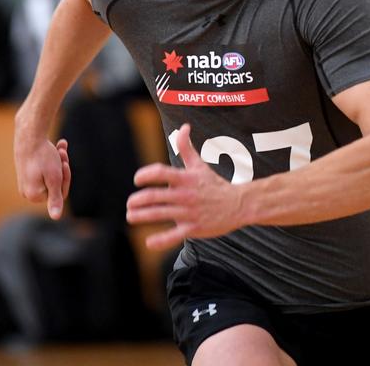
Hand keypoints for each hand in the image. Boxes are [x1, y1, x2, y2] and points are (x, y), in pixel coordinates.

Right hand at [14, 132, 70, 219]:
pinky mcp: (26, 171)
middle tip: (63, 151)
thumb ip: (56, 198)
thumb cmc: (43, 157)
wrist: (29, 134)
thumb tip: (56, 218)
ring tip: (61, 145)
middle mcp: (27, 191)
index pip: (60, 193)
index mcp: (34, 196)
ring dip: (59, 160)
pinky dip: (52, 157)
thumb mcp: (54, 179)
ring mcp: (25, 181)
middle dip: (62, 167)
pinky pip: (43, 167)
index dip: (65, 177)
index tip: (65, 163)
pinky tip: (59, 144)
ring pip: (51, 173)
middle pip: (55, 184)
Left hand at [126, 123, 246, 250]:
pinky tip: (149, 242)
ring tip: (131, 216)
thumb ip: (187, 147)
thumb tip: (184, 126)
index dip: (146, 174)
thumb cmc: (215, 184)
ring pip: (160, 214)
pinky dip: (160, 240)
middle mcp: (186, 195)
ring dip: (141, 216)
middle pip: (155, 196)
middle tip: (130, 204)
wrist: (239, 204)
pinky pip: (174, 236)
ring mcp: (189, 212)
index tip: (137, 180)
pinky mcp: (194, 228)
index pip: (161, 172)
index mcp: (186, 178)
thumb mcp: (200, 165)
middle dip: (138, 200)